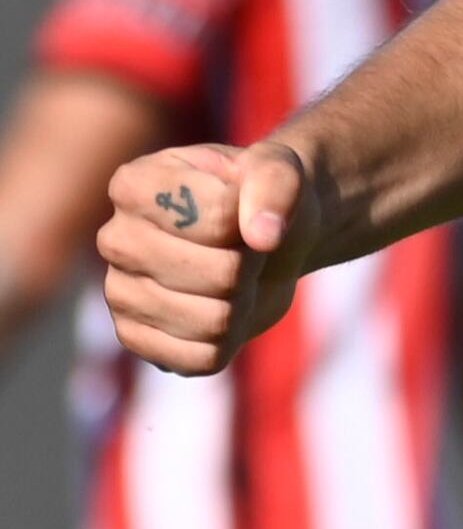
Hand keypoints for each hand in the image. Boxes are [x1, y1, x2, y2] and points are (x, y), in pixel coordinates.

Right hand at [98, 140, 324, 375]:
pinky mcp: (136, 339)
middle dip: (249, 264)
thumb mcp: (281, 169)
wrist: (264, 236)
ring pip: (211, 321)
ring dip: (244, 302)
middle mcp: (115, 240)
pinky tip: (220, 310)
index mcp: (135, 185)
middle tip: (243, 250)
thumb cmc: (262, 196)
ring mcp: (119, 293)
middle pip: (214, 274)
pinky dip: (230, 340)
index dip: (247, 217)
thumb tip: (264, 236)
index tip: (241, 207)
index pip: (212, 216)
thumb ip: (275, 183)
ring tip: (234, 279)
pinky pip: (199, 359)